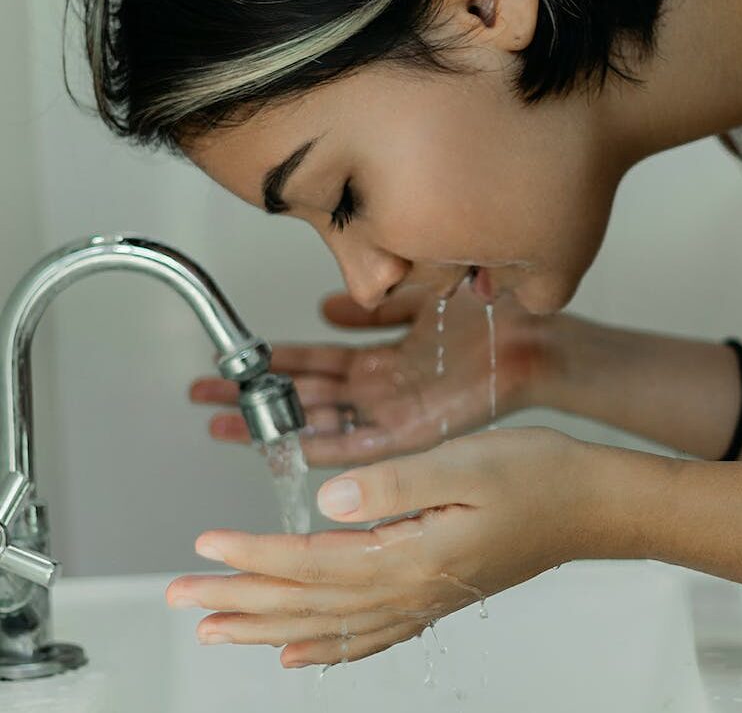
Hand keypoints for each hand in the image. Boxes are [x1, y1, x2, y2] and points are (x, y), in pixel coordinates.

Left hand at [165, 427, 665, 666]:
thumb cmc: (537, 477)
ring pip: (329, 626)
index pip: (312, 563)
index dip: (254, 555)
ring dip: (269, 628)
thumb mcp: (465, 463)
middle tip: (184, 596)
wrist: (592, 505)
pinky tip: (301, 656)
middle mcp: (412, 588)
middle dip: (240, 599)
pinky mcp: (437, 594)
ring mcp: (424, 598)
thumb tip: (326, 504)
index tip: (206, 545)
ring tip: (220, 628)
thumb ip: (393, 485)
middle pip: (308, 603)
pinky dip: (327, 650)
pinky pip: (370, 636)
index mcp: (412, 554)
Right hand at [189, 284, 555, 464]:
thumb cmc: (485, 316)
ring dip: (275, 424)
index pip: (312, 362)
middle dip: (255, 397)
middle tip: (204, 397)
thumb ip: (371, 307)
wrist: (533, 338)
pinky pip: (362, 445)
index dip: (271, 362)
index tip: (232, 361)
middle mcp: (379, 388)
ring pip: (321, 422)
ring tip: (225, 424)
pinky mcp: (414, 432)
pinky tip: (290, 448)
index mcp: (380, 358)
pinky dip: (327, 447)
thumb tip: (326, 304)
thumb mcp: (415, 299)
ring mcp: (393, 412)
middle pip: (304, 395)